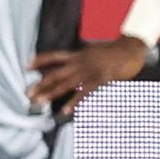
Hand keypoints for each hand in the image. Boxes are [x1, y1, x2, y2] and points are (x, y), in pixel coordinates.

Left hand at [27, 36, 147, 113]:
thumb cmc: (117, 52)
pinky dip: (74, 102)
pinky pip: (84, 92)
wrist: (132, 48)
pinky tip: (65, 110)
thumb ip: (85, 59)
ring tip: (40, 102)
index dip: (40, 60)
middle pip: (56, 73)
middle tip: (28, 94)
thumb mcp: (96, 52)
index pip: (54, 56)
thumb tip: (76, 67)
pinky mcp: (101, 78)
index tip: (26, 66)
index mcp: (79, 54)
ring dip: (51, 93)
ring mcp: (90, 70)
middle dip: (41, 84)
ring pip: (66, 83)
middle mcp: (81, 61)